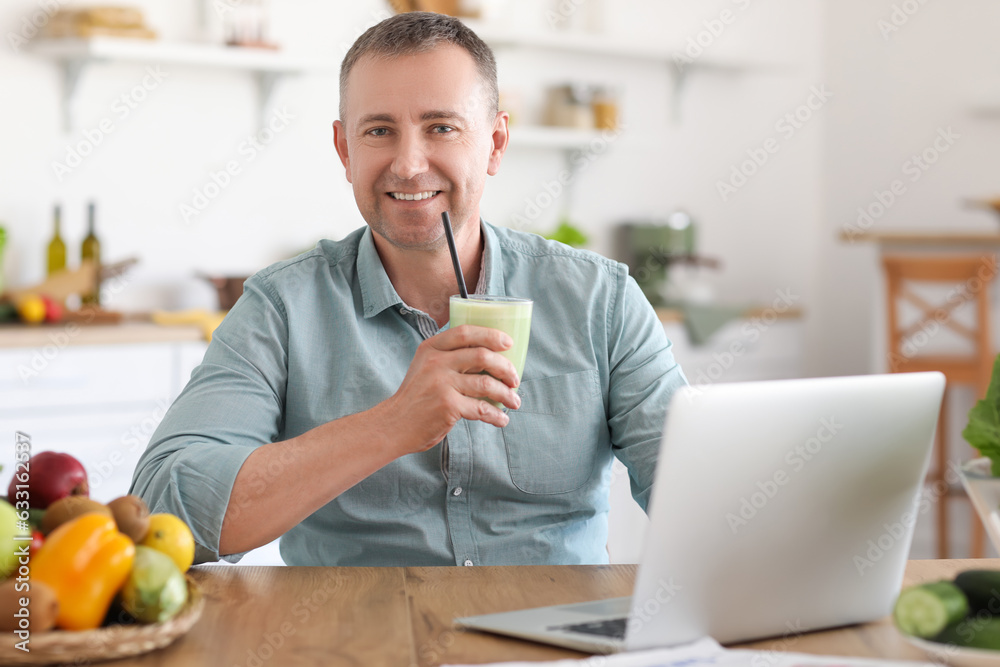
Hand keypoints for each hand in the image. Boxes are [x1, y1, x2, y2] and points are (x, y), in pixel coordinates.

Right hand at [377, 325, 521, 453]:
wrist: (394, 424)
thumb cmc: (416, 397)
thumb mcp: (425, 367)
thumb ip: (449, 358)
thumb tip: (491, 360)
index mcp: (431, 348)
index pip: (466, 332)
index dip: (491, 335)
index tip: (509, 343)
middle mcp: (436, 362)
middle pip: (482, 356)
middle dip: (506, 368)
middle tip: (515, 379)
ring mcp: (442, 383)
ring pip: (486, 384)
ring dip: (506, 394)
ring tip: (514, 401)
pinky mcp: (448, 405)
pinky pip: (481, 408)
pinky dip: (496, 415)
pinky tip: (502, 419)